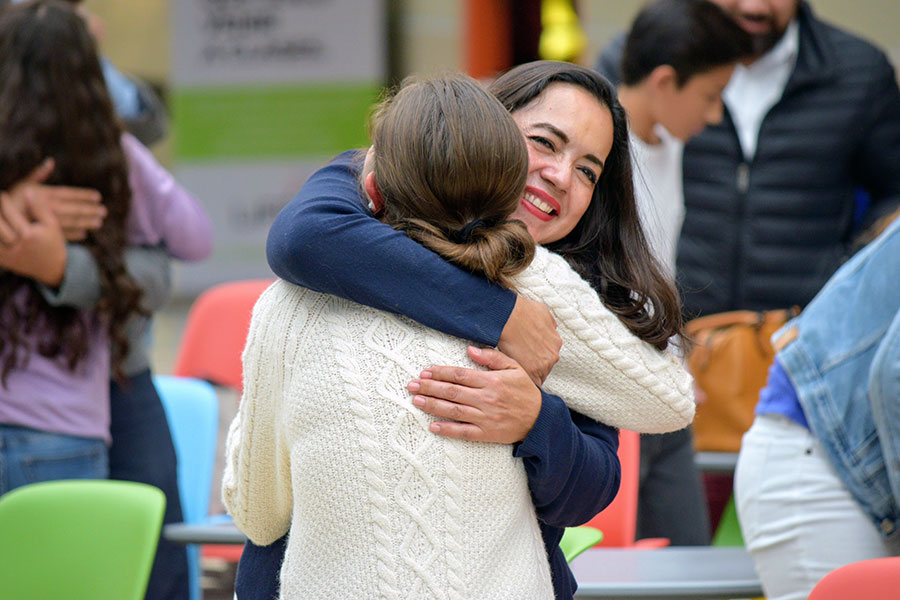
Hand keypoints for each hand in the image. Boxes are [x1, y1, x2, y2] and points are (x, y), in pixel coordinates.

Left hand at [0, 192, 66, 285]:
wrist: (53, 268)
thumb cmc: (53, 243)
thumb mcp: (52, 224)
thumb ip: (39, 208)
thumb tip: (27, 191)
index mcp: (29, 235)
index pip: (10, 213)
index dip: (4, 202)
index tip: (3, 194)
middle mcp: (17, 246)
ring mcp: (9, 255)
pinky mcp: (4, 262)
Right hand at [8, 159, 103, 240]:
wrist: (1, 219)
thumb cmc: (12, 199)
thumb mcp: (24, 184)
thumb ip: (38, 174)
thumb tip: (50, 161)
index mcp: (45, 194)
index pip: (69, 194)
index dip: (84, 195)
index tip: (98, 196)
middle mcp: (47, 208)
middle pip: (74, 209)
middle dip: (90, 210)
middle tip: (104, 211)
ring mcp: (46, 222)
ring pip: (71, 222)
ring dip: (86, 223)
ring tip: (99, 223)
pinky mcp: (43, 233)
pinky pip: (62, 234)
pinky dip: (74, 234)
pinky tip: (84, 234)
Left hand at [407, 346, 541, 443]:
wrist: (540, 419)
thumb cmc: (525, 391)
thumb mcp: (514, 368)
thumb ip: (492, 357)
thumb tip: (470, 349)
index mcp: (491, 381)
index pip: (460, 375)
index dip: (440, 372)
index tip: (425, 371)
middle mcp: (486, 399)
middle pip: (452, 392)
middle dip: (430, 387)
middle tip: (411, 385)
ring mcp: (485, 417)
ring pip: (454, 411)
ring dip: (433, 405)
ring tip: (416, 401)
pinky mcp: (487, 434)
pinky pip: (464, 432)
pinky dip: (448, 429)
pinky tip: (433, 426)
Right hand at [497, 295, 560, 385]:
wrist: (508, 317)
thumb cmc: (521, 312)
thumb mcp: (542, 311)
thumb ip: (548, 324)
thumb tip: (550, 328)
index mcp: (556, 342)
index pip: (548, 356)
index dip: (537, 357)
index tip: (529, 356)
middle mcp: (552, 355)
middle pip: (544, 367)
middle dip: (533, 366)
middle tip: (520, 361)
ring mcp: (543, 365)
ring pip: (537, 375)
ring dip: (528, 372)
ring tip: (515, 368)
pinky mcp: (532, 372)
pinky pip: (530, 381)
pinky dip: (522, 378)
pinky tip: (513, 373)